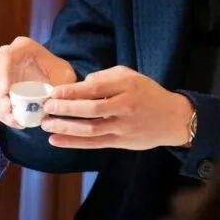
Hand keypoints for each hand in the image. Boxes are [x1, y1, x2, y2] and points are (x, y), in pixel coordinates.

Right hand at [0, 36, 75, 127]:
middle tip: (7, 108)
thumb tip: (52, 98)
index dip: (2, 74)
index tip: (5, 92)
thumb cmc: (59, 75)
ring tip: (12, 119)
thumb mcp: (65, 76)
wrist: (54, 80)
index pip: (4, 56)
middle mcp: (5, 55)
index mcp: (21, 47)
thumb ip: (62, 83)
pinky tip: (13, 121)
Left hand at [40, 66, 193, 149]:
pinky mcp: (122, 142)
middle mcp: (125, 106)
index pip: (95, 88)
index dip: (72, 91)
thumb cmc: (147, 93)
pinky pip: (94, 144)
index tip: (54, 92)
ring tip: (46, 124)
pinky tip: (56, 140)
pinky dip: (73, 143)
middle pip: (91, 109)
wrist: (172, 118)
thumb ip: (105, 77)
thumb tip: (80, 85)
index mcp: (127, 86)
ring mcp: (123, 126)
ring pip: (90, 129)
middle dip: (65, 108)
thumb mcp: (130, 76)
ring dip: (65, 127)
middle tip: (47, 107)